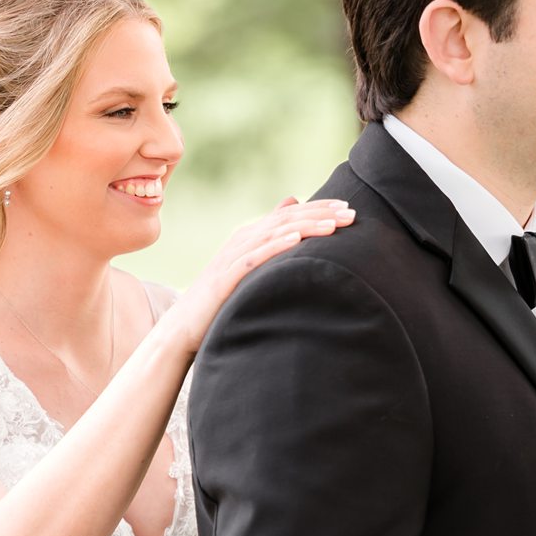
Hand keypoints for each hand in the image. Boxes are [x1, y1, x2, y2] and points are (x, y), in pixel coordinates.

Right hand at [168, 196, 355, 351]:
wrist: (184, 328)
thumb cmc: (220, 300)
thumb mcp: (247, 267)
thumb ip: (269, 239)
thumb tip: (293, 207)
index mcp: (249, 236)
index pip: (289, 214)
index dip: (319, 209)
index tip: (348, 208)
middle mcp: (241, 240)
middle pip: (286, 219)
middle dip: (320, 214)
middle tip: (351, 212)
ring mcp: (232, 257)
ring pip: (274, 234)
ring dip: (306, 227)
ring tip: (333, 224)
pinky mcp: (225, 277)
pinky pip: (254, 257)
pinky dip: (276, 246)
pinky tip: (296, 240)